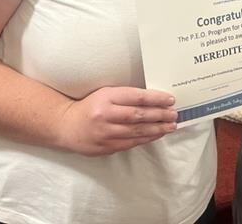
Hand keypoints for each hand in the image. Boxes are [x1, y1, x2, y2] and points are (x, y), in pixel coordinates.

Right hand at [56, 86, 178, 155]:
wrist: (66, 125)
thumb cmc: (90, 106)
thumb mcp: (105, 94)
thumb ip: (126, 96)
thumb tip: (154, 100)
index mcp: (106, 97)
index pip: (136, 97)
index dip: (156, 99)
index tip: (170, 99)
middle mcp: (105, 115)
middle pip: (139, 115)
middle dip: (160, 115)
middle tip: (175, 114)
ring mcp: (105, 133)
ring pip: (137, 131)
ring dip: (157, 129)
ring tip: (171, 126)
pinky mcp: (105, 147)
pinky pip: (131, 143)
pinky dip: (146, 139)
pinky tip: (156, 135)